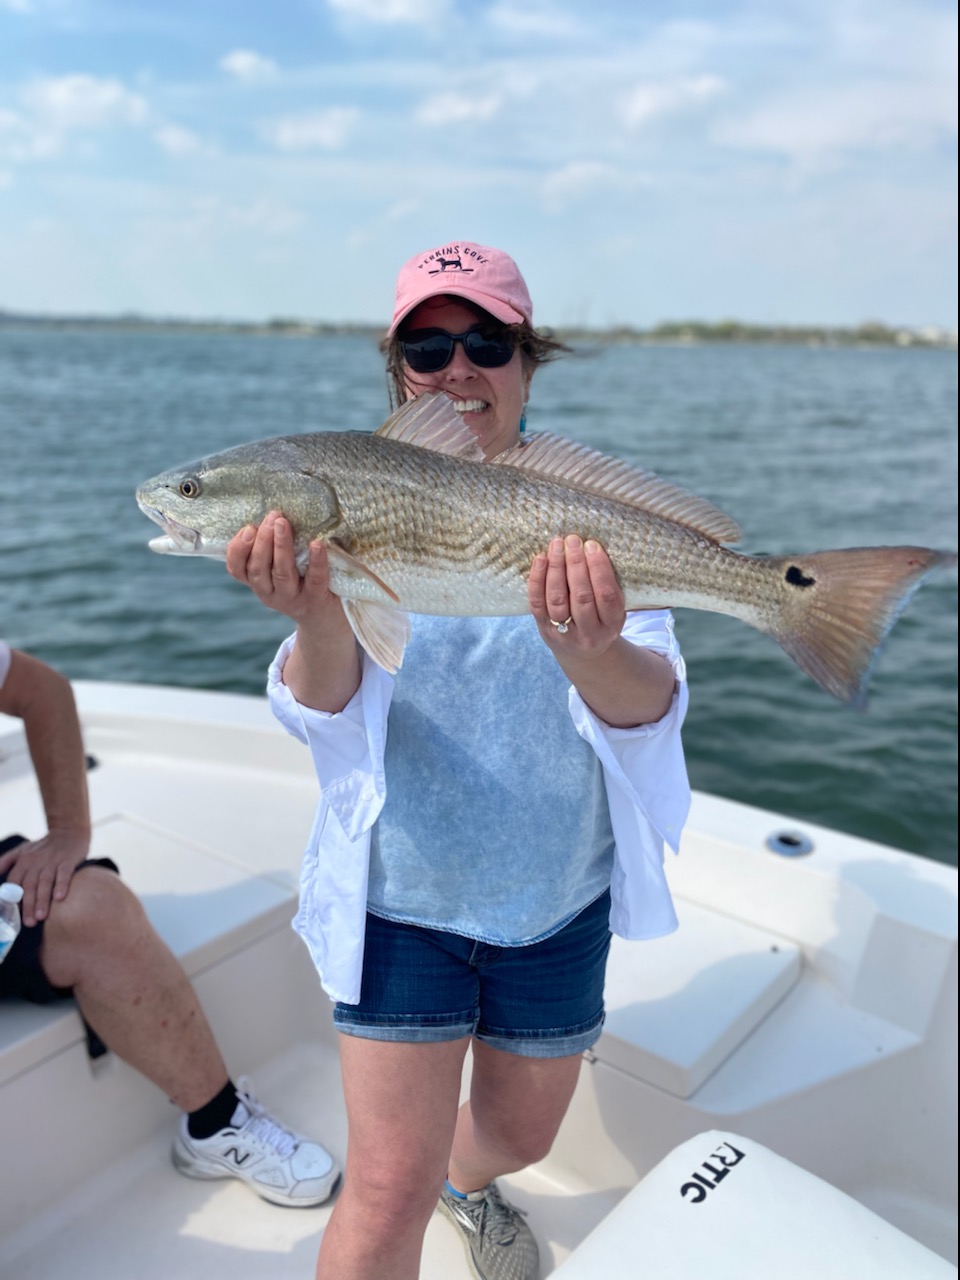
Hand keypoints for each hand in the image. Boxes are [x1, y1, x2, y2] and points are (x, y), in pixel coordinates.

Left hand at [0, 830, 89, 926]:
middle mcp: (36, 861)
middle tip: (28, 923)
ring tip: (41, 916)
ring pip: (45, 882)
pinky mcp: (68, 860)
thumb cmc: (43, 846)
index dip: (11, 899)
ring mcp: (52, 861)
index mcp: (23, 861)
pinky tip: (60, 898)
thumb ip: (5, 862)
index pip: (14, 882)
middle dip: (27, 905)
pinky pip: (64, 874)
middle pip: (29, 885)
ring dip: (43, 900)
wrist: (68, 831)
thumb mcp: (21, 850)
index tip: (11, 916)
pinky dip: (61, 885)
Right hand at [225, 511, 343, 630]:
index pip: (237, 570)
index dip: (237, 550)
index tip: (247, 528)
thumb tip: (269, 517)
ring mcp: (292, 598)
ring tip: (283, 523)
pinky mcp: (315, 599)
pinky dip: (315, 561)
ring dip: (281, 546)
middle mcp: (270, 594)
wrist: (324, 620)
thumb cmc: (299, 584)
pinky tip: (316, 544)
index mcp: (257, 584)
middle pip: (258, 568)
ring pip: (281, 573)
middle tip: (272, 518)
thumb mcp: (276, 573)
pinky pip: (314, 579)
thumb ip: (269, 552)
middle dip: (262, 541)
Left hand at [528, 535, 625, 657]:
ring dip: (556, 568)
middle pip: (581, 596)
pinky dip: (537, 580)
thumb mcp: (614, 610)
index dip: (599, 569)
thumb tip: (594, 547)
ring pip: (557, 599)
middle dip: (576, 564)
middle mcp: (589, 633)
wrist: (582, 653)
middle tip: (572, 540)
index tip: (592, 545)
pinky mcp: (544, 628)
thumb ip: (608, 585)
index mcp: (612, 625)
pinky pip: (537, 603)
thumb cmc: (600, 619)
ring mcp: (564, 633)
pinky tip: (541, 560)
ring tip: (557, 545)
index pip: (607, 595)